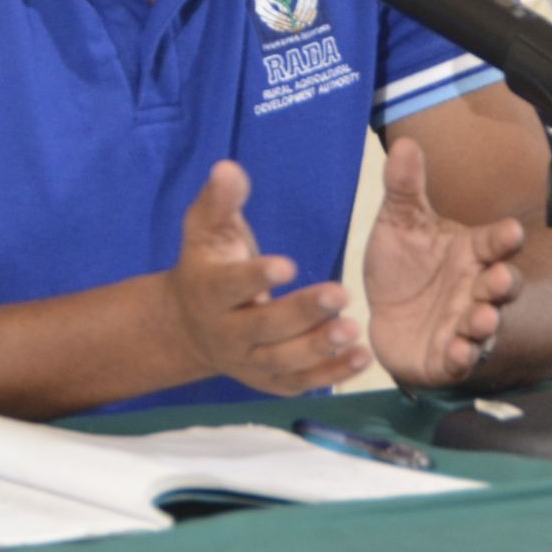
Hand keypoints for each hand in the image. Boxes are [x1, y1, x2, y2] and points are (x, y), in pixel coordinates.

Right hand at [164, 160, 370, 395]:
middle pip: (262, 327)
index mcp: (209, 291)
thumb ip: (221, 200)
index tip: (289, 265)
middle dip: (301, 312)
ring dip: (318, 348)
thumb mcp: (207, 229)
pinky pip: (300, 383)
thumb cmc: (208, 263)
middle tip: (341, 294)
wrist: (189, 326)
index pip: (230, 286)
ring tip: (354, 330)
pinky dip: (331, 375)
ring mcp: (247, 363)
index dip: (256, 277)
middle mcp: (225, 333)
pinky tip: (362, 359)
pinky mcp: (269, 382)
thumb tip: (228, 168)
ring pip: (282, 361)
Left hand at [365, 137, 525, 387]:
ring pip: (485, 323)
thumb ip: (405, 187)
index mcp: (470, 252)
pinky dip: (463, 356)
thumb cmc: (402, 266)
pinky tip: (459, 351)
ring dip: (486, 322)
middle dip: (504, 283)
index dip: (503, 238)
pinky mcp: (448, 356)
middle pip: (500, 285)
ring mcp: (464, 323)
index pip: (493, 242)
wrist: (381, 314)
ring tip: (483, 318)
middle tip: (501, 278)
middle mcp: (475, 288)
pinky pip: (461, 358)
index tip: (511, 232)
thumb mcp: (398, 222)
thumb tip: (406, 143)